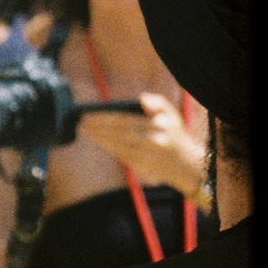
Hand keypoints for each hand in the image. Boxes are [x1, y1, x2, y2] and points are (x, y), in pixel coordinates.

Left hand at [76, 92, 205, 190]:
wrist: (188, 166)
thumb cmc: (174, 134)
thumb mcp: (172, 115)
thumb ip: (157, 103)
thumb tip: (142, 98)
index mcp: (160, 126)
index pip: (126, 121)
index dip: (104, 118)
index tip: (87, 115)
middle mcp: (154, 142)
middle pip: (118, 134)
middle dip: (97, 129)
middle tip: (80, 123)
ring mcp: (148, 157)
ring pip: (117, 146)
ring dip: (99, 139)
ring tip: (85, 130)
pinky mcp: (143, 169)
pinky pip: (121, 156)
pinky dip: (109, 148)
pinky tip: (99, 141)